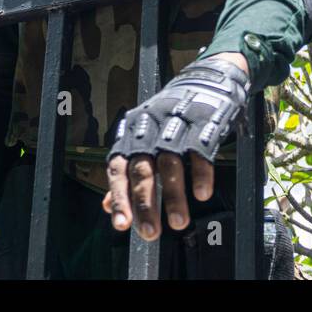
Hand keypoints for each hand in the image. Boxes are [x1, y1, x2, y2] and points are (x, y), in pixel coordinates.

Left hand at [103, 53, 249, 239]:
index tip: (122, 226)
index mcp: (132, 134)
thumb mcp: (142, 138)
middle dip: (146, 204)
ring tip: (178, 223)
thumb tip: (106, 206)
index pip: (119, 169)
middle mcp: (150, 130)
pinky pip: (200, 153)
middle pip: (144, 170)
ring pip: (171, 165)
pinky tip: (201, 194)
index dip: (119, 197)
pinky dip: (201, 175)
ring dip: (174, 196)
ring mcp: (177, 126)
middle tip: (150, 233)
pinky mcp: (203, 124)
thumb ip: (125, 173)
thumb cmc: (168, 116)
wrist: (204, 78)